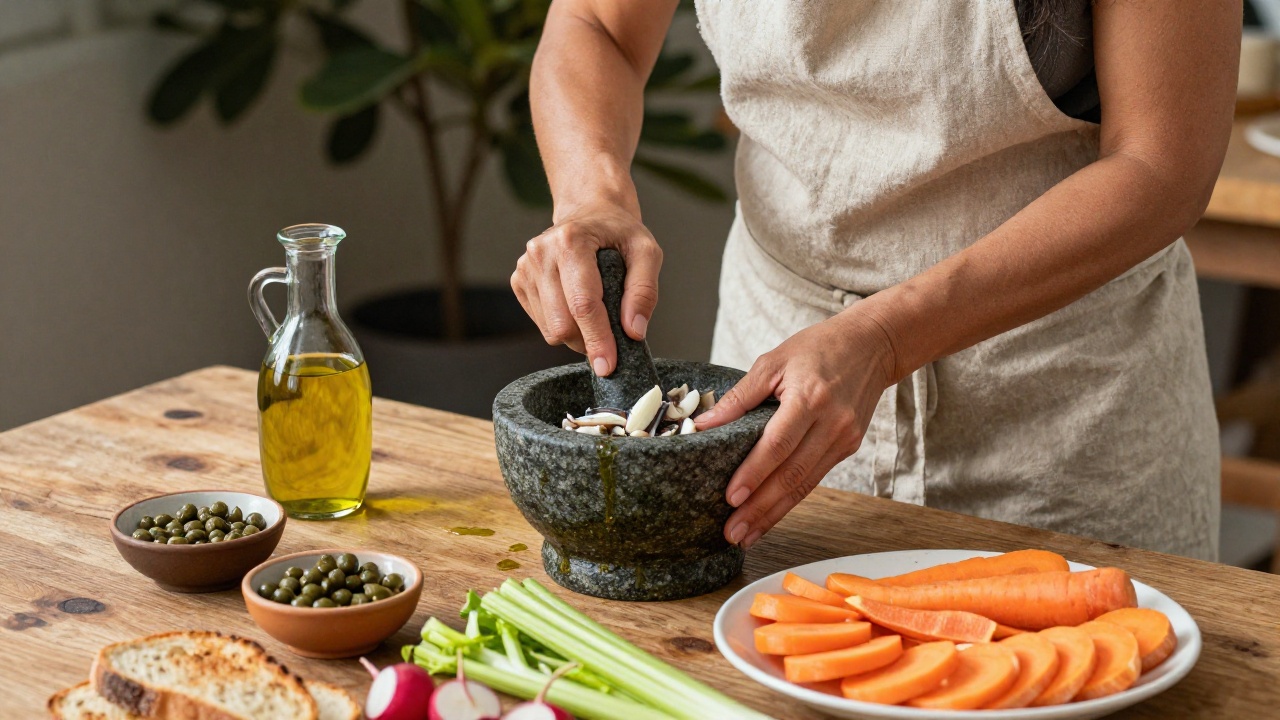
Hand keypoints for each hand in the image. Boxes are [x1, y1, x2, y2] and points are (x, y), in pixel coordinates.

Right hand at [511, 203, 661, 375]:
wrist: (589, 212)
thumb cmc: (618, 232)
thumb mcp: (647, 251)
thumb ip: (644, 291)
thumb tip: (633, 331)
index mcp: (571, 241)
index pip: (583, 303)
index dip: (597, 339)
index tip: (608, 366)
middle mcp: (541, 252)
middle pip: (562, 323)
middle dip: (588, 341)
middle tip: (610, 339)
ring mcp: (526, 267)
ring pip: (550, 330)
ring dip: (577, 335)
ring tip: (595, 314)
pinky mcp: (519, 281)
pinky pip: (542, 324)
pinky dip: (564, 325)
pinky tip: (576, 306)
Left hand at [695, 309, 899, 548]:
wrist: (872, 345)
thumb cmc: (819, 348)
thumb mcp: (774, 361)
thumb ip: (739, 396)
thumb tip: (705, 425)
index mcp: (811, 397)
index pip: (778, 445)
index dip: (754, 474)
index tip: (730, 498)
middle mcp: (832, 424)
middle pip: (792, 475)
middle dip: (760, 508)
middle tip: (732, 533)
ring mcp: (844, 439)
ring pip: (805, 485)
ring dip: (774, 514)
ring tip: (746, 536)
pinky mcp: (847, 448)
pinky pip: (814, 479)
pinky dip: (791, 500)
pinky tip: (770, 515)